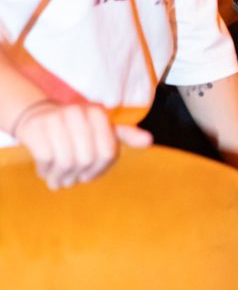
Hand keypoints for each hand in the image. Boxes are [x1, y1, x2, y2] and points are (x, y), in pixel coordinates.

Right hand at [14, 100, 151, 189]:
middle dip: (79, 175)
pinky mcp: (37, 129)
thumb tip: (149, 140)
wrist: (38, 118)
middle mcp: (78, 112)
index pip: (108, 153)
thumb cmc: (76, 130)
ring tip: (60, 177)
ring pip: (67, 162)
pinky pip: (47, 161)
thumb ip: (125, 136)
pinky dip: (46, 172)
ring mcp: (56, 119)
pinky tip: (46, 170)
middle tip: (72, 177)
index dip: (99, 170)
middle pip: (87, 159)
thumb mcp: (102, 130)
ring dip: (62, 177)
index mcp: (98, 113)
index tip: (89, 173)